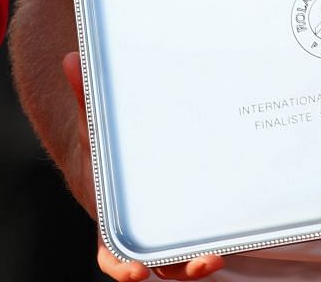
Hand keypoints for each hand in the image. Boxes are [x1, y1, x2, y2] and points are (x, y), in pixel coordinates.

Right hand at [63, 51, 225, 280]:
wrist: (126, 158)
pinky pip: (212, 236)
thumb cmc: (105, 148)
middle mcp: (146, 235)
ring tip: (223, 250)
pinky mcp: (199, 223)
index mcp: (114, 221)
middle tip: (206, 259)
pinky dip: (226, 235)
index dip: (122, 267)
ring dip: (207, 258)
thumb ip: (83, 97)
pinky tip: (248, 226)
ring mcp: (174, 233)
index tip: (134, 272)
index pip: (115, 255)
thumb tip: (71, 59)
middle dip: (185, 267)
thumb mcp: (93, 125)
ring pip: (191, 257)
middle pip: (166, 265)